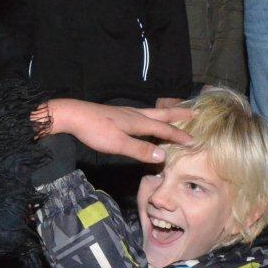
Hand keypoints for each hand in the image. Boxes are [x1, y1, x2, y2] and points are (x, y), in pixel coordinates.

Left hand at [42, 99, 191, 163]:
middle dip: (178, 115)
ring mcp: (126, 113)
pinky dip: (152, 117)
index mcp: (138, 122)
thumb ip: (140, 150)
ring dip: (166, 114)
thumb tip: (163, 155)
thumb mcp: (118, 144)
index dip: (179, 135)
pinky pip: (142, 114)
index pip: (164, 129)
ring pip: (152, 112)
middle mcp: (135, 114)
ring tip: (175, 114)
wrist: (74, 116)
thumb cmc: (95, 130)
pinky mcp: (117, 114)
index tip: (193, 140)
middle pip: (161, 114)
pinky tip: (146, 120)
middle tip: (194, 112)